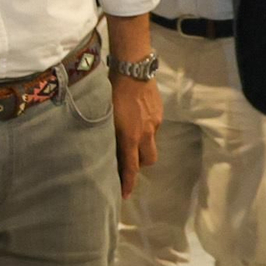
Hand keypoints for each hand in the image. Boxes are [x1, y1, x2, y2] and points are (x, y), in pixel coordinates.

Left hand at [111, 74, 161, 198]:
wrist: (132, 70)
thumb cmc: (112, 92)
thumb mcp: (105, 116)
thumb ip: (109, 134)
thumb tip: (107, 147)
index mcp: (129, 137)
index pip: (131, 168)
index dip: (128, 183)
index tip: (124, 196)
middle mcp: (145, 134)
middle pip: (147, 161)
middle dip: (140, 165)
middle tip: (129, 160)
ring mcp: (155, 124)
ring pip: (151, 144)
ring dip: (143, 146)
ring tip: (131, 136)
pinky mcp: (160, 113)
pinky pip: (153, 128)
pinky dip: (146, 128)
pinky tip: (136, 117)